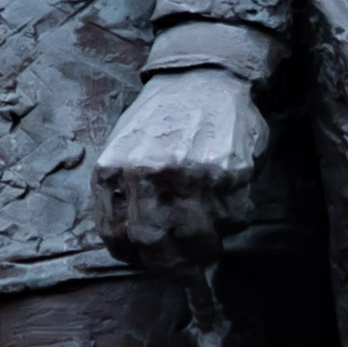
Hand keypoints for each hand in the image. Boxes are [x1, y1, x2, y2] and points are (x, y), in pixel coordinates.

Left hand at [95, 64, 268, 265]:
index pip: (116, 235)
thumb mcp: (121, 150)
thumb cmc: (158, 118)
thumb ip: (121, 192)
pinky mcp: (229, 170)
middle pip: (155, 243)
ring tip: (208, 245)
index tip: (145, 260)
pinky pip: (234, 216)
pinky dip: (233, 223)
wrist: (200, 77)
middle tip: (184, 269)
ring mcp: (190, 172)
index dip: (132, 257)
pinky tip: (228, 212)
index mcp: (114, 170)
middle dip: (171, 265)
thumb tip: (133, 245)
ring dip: (206, 249)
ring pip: (198, 236)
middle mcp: (149, 173)